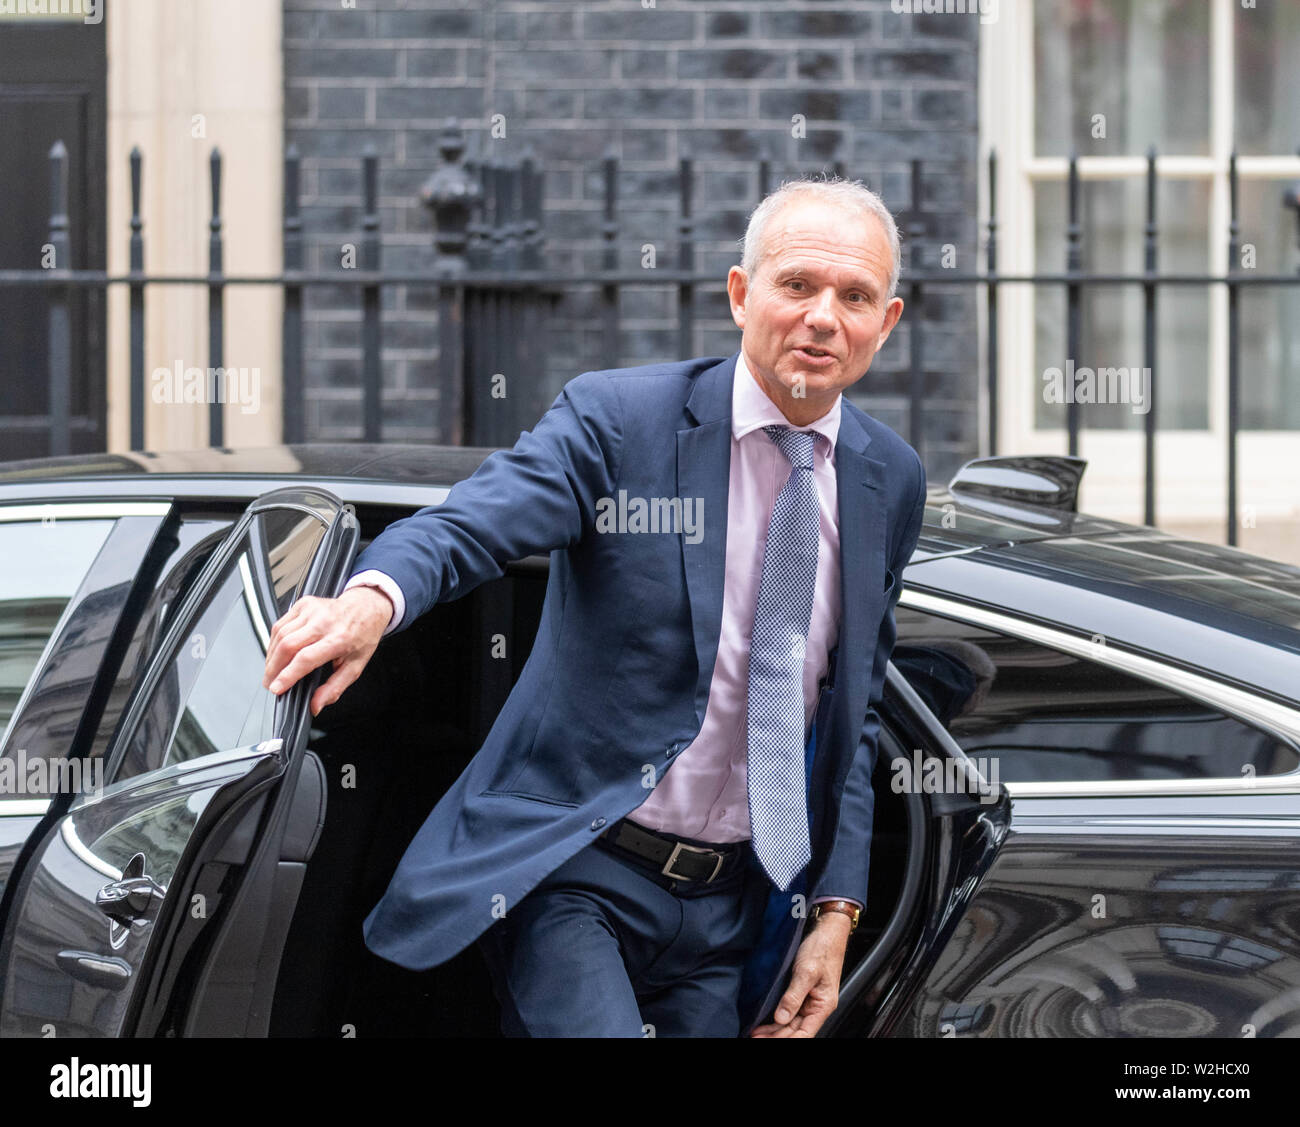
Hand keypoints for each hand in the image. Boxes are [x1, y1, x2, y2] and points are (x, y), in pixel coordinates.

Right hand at [261, 586, 393, 715]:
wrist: (366, 607)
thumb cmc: (362, 636)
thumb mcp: (355, 666)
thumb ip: (334, 688)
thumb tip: (316, 705)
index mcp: (340, 638)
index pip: (306, 658)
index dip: (287, 675)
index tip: (276, 688)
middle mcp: (324, 622)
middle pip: (287, 646)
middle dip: (273, 669)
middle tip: (270, 684)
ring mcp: (312, 610)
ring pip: (280, 635)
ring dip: (271, 656)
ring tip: (272, 671)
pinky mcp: (303, 604)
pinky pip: (280, 624)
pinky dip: (274, 642)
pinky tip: (277, 653)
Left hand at [749, 911, 850, 1037]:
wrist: (826, 930)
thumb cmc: (822, 948)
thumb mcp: (806, 972)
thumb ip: (794, 996)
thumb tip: (781, 1018)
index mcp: (823, 1005)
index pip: (804, 1034)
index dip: (784, 1039)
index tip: (764, 1039)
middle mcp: (816, 1006)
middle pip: (795, 1030)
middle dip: (776, 1036)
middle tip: (754, 1037)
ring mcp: (809, 999)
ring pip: (791, 1022)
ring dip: (774, 1029)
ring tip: (756, 1033)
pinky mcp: (802, 991)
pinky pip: (790, 1010)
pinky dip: (777, 1017)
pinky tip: (766, 1020)